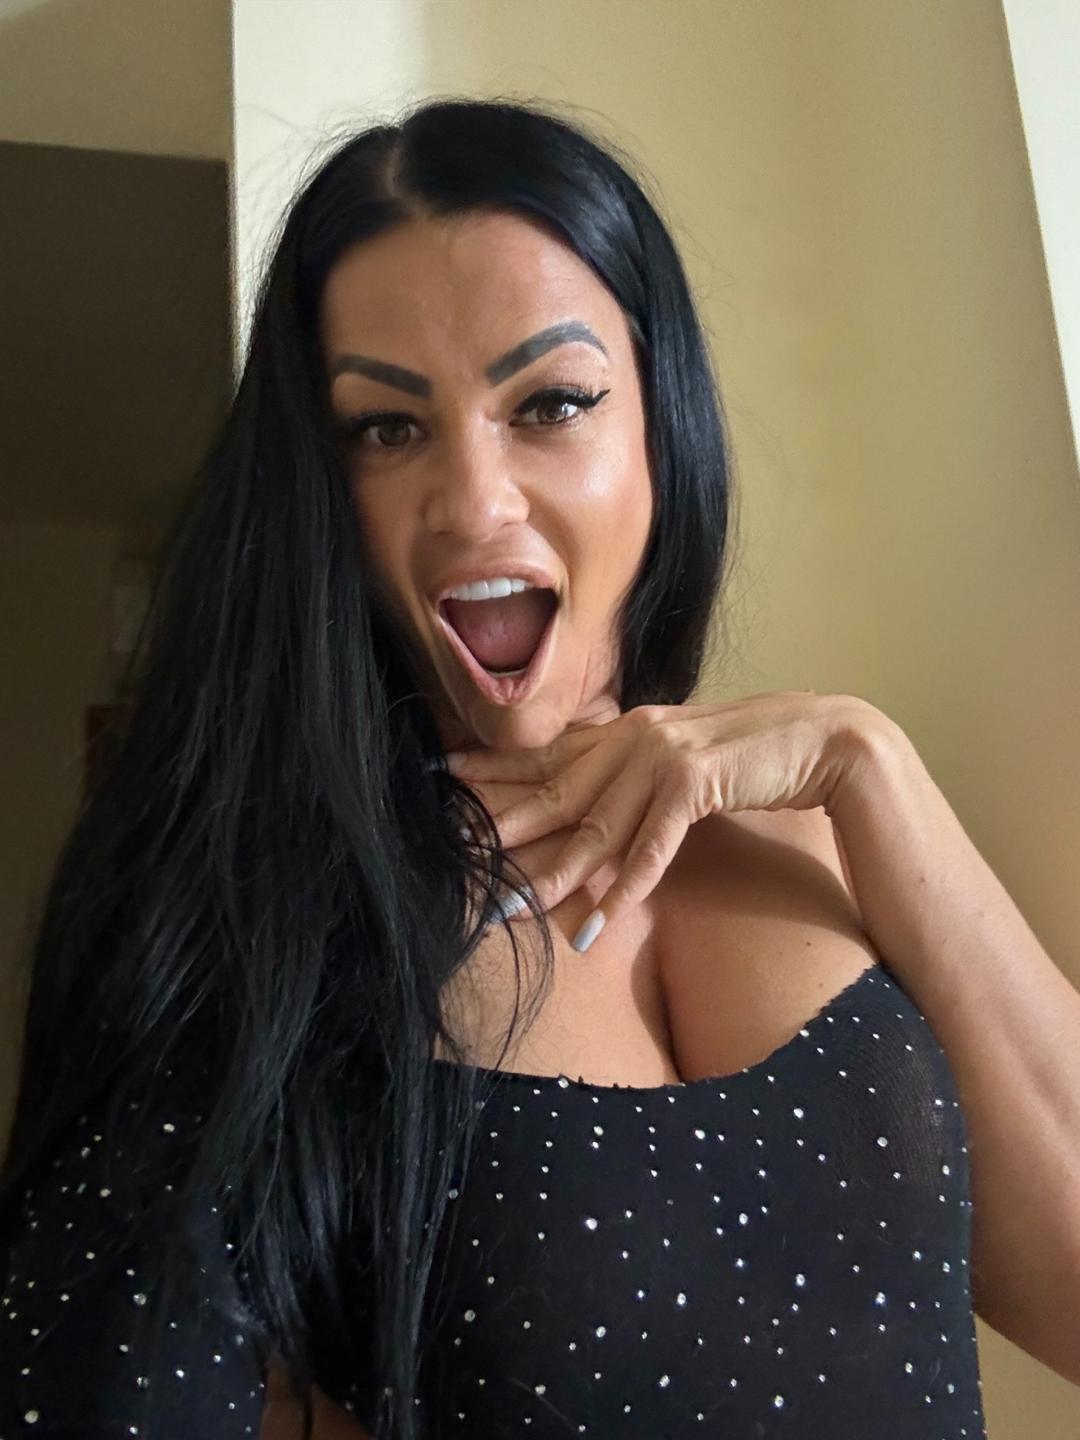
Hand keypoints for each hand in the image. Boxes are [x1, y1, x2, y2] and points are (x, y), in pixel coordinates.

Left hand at [445, 691, 878, 951]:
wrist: (822, 739)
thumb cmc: (753, 753)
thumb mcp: (683, 759)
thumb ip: (639, 776)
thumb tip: (599, 813)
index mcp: (628, 728)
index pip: (549, 753)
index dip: (496, 769)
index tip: (446, 780)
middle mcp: (636, 735)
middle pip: (557, 793)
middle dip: (505, 830)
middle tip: (457, 860)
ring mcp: (663, 755)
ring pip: (595, 828)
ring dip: (554, 876)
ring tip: (512, 911)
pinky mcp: (696, 780)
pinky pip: (652, 846)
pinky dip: (625, 888)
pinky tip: (597, 923)